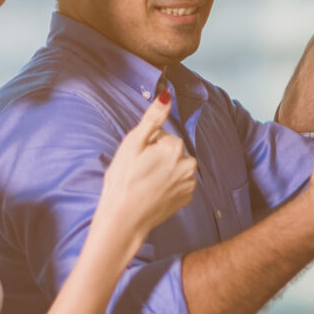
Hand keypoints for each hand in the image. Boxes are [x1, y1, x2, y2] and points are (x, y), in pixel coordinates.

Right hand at [97, 92, 199, 244]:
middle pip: (172, 151)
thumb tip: (167, 94)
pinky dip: (167, 186)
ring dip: (163, 171)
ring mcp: (189, 184)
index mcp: (176, 148)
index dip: (147, 145)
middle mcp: (189, 165)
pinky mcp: (186, 199)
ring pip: (175, 168)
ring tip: (144, 182)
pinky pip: (178, 184)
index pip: (163, 136)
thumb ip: (153, 117)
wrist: (124, 219)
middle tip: (139, 171)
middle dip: (157, 157)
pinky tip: (152, 193)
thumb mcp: (133, 143)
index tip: (137, 158)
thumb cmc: (124, 180)